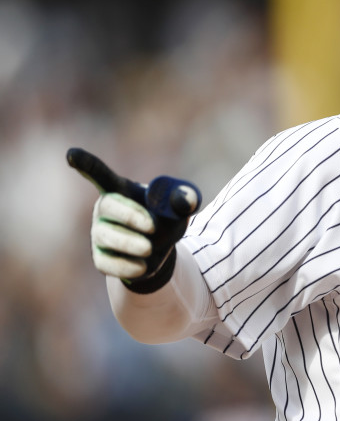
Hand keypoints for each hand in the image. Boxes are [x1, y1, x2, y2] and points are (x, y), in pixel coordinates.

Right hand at [67, 148, 201, 293]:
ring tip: (149, 248)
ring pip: (106, 236)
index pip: (100, 174)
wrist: (160, 252)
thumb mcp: (179, 208)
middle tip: (153, 227)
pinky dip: (126, 266)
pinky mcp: (101, 259)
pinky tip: (143, 266)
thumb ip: (184, 199)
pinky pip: (107, 263)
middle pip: (107, 206)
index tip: (71, 154)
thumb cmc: (165, 221)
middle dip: (130, 216)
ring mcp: (99, 234)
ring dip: (130, 243)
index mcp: (121, 190)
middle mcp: (104, 210)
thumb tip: (188, 200)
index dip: (86, 164)